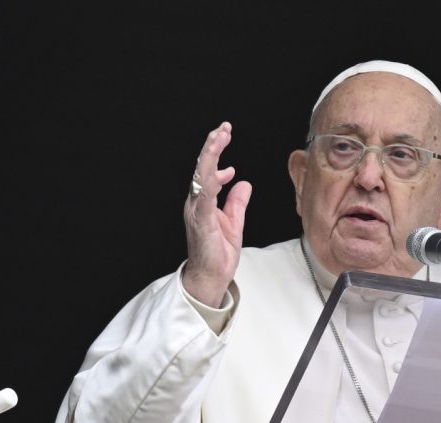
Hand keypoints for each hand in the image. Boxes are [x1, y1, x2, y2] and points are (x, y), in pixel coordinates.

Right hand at [181, 122, 251, 306]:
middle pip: (202, 167)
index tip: (226, 134)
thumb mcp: (234, 222)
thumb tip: (244, 182)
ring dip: (211, 157)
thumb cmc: (218, 253)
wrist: (211, 277)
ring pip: (201, 177)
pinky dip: (211, 183)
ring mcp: (197, 211)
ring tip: (219, 138)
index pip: (208, 169)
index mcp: (204, 201)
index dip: (215, 150)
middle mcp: (197, 202)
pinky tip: (220, 172)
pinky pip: (205, 199)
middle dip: (212, 146)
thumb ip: (237, 202)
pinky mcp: (201, 222)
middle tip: (223, 128)